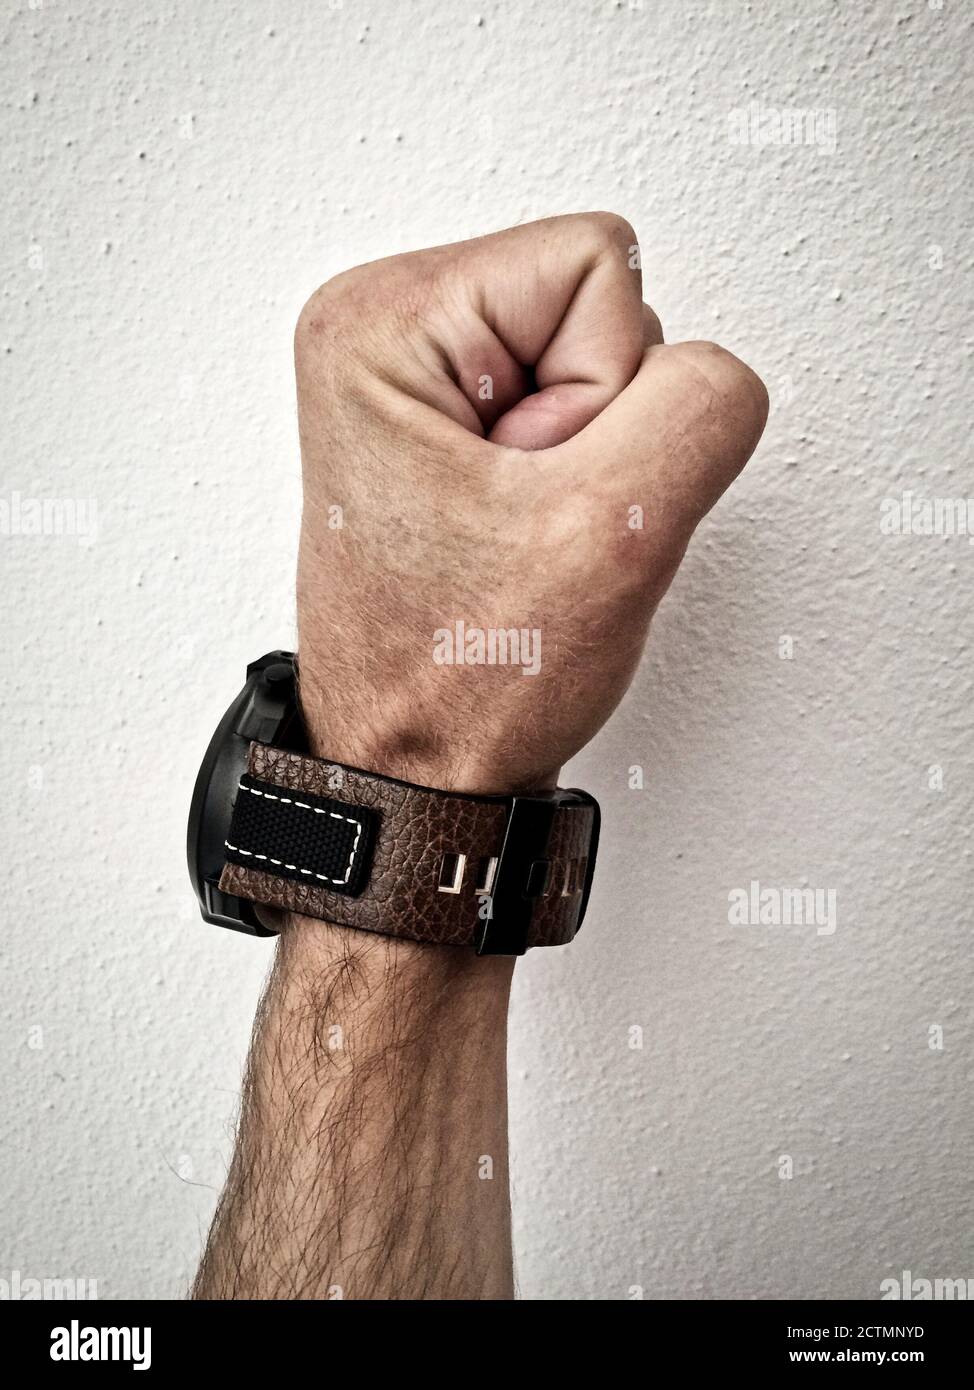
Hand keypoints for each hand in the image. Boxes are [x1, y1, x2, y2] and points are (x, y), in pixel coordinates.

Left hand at [294, 212, 767, 793]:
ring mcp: (416, 384)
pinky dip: (578, 484)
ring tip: (522, 539)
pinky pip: (579, 413)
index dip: (610, 393)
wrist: (413, 770)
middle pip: (597, 305)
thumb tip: (713, 371)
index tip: (541, 492)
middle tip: (530, 523)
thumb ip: (699, 410)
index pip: (599, 265)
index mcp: (380, 323)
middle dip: (600, 429)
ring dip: (591, 466)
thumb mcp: (610, 535)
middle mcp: (382, 335)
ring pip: (598, 365)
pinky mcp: (450, 429)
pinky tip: (526, 540)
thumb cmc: (460, 682)